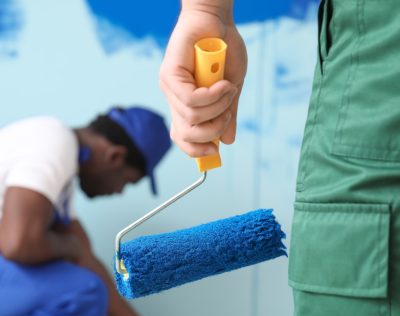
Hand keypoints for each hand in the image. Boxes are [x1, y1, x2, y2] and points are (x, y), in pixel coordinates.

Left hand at [160, 5, 246, 156]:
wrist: (218, 22)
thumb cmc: (224, 53)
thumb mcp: (231, 91)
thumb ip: (228, 115)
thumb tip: (228, 141)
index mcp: (186, 106)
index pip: (182, 138)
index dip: (196, 150)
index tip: (215, 150)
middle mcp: (174, 100)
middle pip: (185, 135)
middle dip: (213, 131)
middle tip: (228, 113)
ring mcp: (170, 88)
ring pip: (192, 118)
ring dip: (218, 108)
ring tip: (228, 89)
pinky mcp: (169, 74)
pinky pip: (191, 99)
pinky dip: (213, 96)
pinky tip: (223, 84)